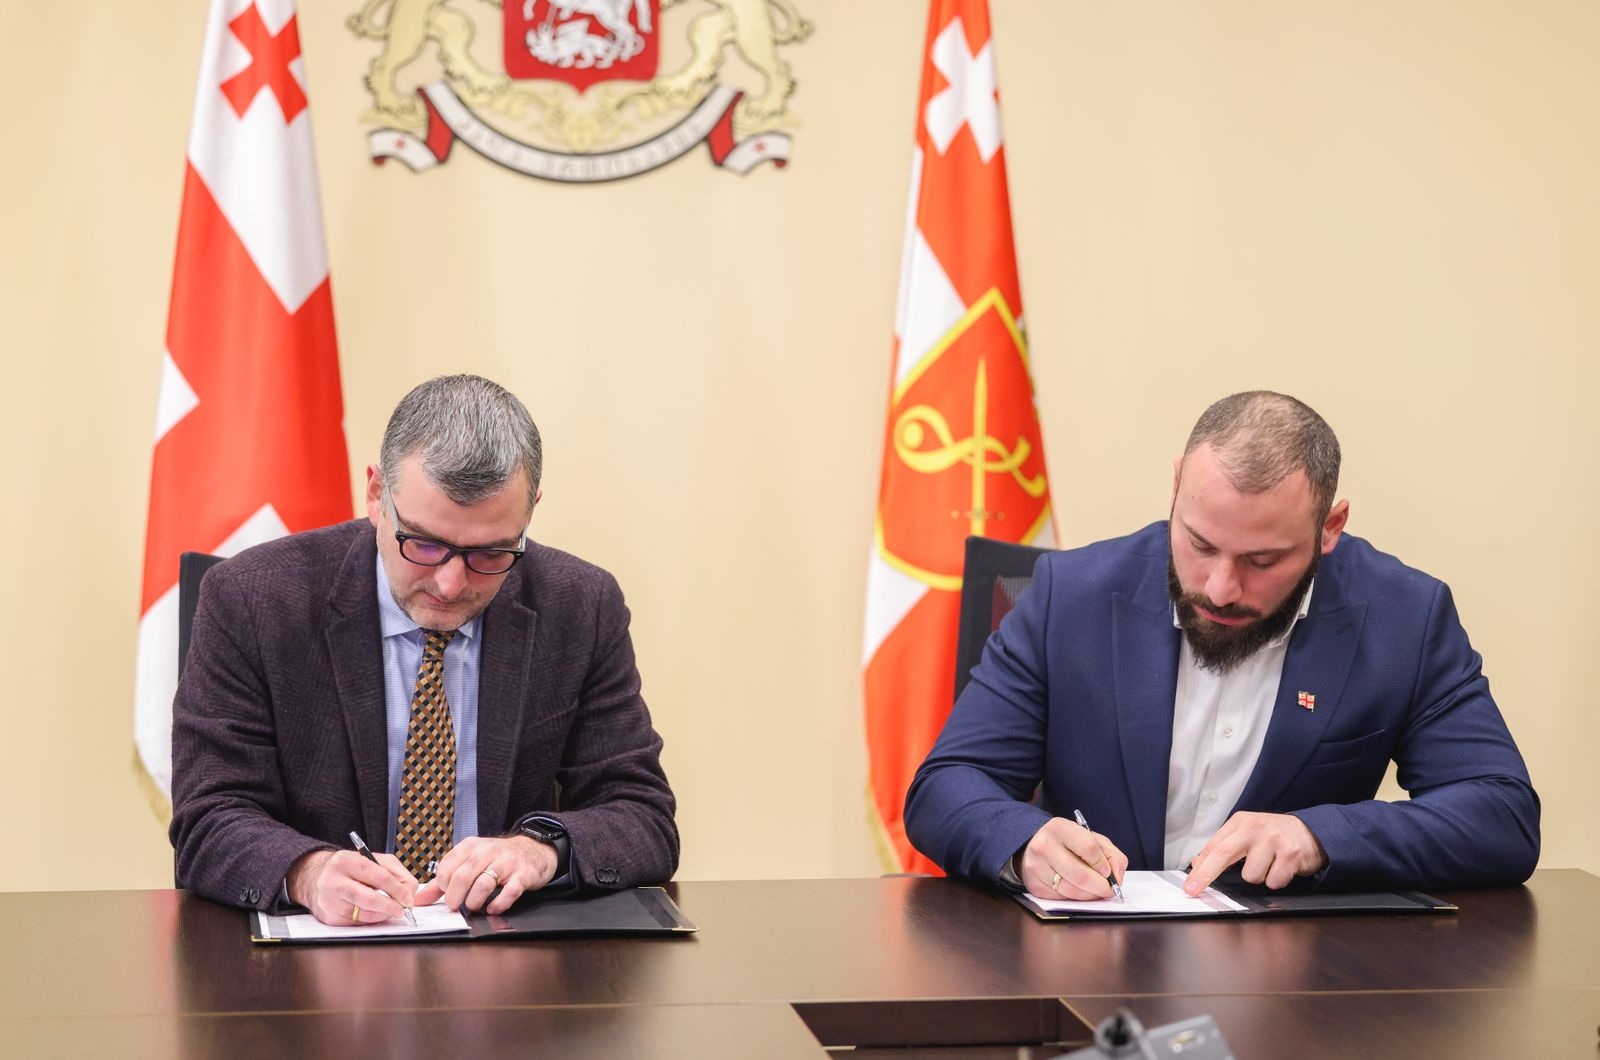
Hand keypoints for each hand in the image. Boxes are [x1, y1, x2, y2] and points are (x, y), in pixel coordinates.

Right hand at [287, 849, 418, 925]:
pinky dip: (369, 920)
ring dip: (382, 915)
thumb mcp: (372, 859)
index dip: (398, 890)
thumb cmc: (349, 868)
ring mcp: (328, 901)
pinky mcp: (328, 917)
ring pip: (364, 914)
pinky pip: (356, 923)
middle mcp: (333, 880)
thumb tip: (409, 892)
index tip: (408, 899)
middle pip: (370, 899)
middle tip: (402, 910)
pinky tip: (372, 913)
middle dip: (391, 907)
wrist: (315, 877)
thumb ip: (395, 872)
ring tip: (389, 910)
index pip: (379, 877)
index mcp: (346, 861)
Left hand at [415, 834, 557, 914]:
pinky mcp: (522, 875)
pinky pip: (509, 892)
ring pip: (483, 884)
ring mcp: (506, 863)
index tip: (447, 895)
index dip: (442, 887)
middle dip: (454, 898)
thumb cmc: (497, 859)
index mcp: (470, 847)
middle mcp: (488, 851)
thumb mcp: (470, 862)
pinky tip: (493, 908)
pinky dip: (498, 904)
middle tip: (456, 907)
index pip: (446, 868)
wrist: (533, 850)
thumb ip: (444, 881)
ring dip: (474, 902)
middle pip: (462, 876)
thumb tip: (420, 899)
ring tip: (474, 907)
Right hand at [1018, 817, 1128, 900]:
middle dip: (1100, 887)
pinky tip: (1078, 890)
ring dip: (1090, 895)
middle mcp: (1044, 846)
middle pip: (1080, 875)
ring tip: (1096, 891)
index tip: (1108, 872)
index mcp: (1060, 828)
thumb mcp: (1091, 838)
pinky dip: (1075, 898)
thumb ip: (1111, 855)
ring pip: (1071, 890)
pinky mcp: (1034, 885)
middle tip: (1109, 890)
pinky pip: (1061, 898)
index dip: (1103, 864)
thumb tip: (1117, 878)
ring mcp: (1036, 866)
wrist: (1034, 846)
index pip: (1089, 847)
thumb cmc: (1068, 843)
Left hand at [1184, 811, 1327, 894]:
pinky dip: (1276, 880)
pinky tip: (1282, 868)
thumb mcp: (1246, 833)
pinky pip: (1273, 882)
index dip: (1200, 868)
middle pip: (1223, 854)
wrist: (1311, 831)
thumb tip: (1197, 863)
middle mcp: (1255, 828)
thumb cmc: (1273, 835)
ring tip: (1268, 865)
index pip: (1214, 847)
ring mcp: (1273, 840)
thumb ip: (1223, 847)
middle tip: (1195, 890)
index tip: (1189, 885)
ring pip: (1251, 876)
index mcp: (1240, 822)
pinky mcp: (1291, 854)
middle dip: (1207, 875)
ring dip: (1259, 877)